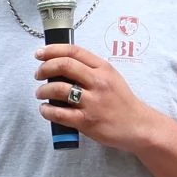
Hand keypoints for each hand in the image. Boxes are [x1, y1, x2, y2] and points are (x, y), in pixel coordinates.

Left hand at [34, 44, 160, 151]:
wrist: (137, 126)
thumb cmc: (122, 102)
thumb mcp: (111, 77)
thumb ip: (91, 69)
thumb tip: (62, 63)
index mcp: (103, 68)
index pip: (74, 51)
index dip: (52, 50)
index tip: (39, 53)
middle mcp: (98, 82)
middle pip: (63, 66)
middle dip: (44, 68)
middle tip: (38, 74)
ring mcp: (92, 102)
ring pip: (58, 89)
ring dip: (43, 90)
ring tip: (40, 94)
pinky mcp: (87, 121)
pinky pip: (59, 113)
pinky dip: (47, 110)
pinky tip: (45, 109)